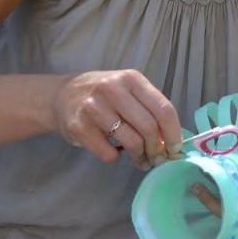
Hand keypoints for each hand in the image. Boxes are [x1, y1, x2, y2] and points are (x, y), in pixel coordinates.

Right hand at [55, 70, 183, 170]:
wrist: (61, 96)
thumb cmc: (103, 95)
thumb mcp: (127, 91)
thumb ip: (149, 110)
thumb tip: (170, 142)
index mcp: (131, 79)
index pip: (163, 108)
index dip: (174, 132)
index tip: (176, 148)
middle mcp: (112, 89)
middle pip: (148, 127)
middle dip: (157, 149)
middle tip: (157, 159)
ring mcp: (94, 108)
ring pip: (131, 142)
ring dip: (140, 157)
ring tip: (140, 160)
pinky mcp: (79, 127)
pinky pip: (108, 153)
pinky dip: (115, 157)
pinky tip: (113, 151)